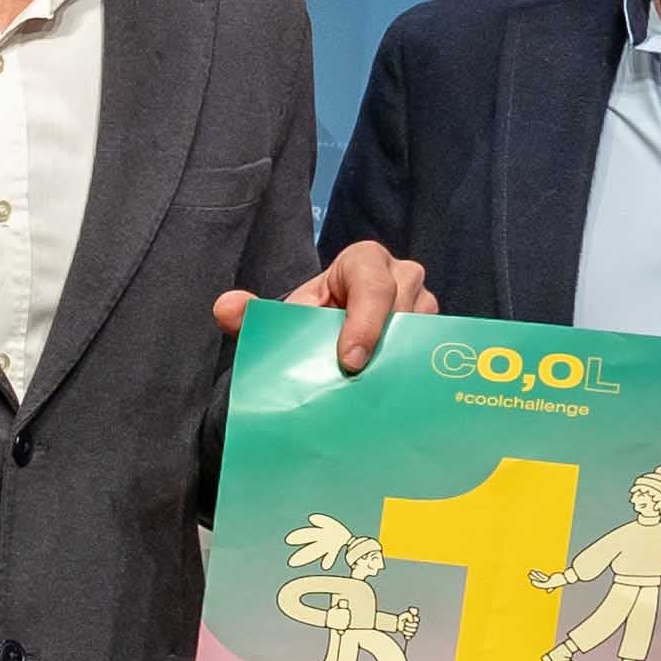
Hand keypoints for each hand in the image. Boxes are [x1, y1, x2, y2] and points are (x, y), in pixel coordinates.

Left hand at [216, 237, 435, 373]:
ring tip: (378, 393)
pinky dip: (414, 374)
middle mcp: (402, 276)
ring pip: (423, 333)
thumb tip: (225, 308)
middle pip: (404, 307)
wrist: (329, 336)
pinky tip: (398, 399)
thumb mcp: (284, 316)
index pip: (372, 285)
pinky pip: (433, 353)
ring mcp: (424, 305)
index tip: (348, 361)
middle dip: (383, 343)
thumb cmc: (311, 318)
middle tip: (360, 381)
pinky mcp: (435, 333)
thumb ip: (254, 314)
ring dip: (400, 363)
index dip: (364, 322)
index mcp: (364, 261)